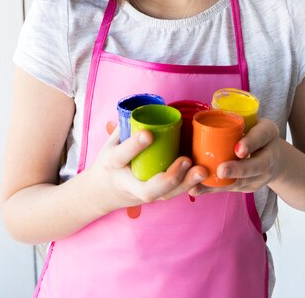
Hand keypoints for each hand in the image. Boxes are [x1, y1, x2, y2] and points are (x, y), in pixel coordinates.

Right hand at [87, 122, 207, 212]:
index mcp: (113, 165)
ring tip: (202, 170)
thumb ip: (127, 126)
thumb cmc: (109, 162)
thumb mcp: (110, 142)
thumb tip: (146, 105)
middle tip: (186, 160)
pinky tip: (203, 176)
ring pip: (165, 195)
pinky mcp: (154, 198)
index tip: (148, 134)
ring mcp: (142, 195)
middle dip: (169, 177)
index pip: (122, 156)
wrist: (102, 193)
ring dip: (185, 183)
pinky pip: (172, 194)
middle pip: (149, 189)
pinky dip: (189, 186)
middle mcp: (128, 184)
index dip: (134, 146)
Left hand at [188, 118, 284, 195]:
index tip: (238, 150)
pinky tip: (196, 189)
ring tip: (199, 184)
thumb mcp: (253, 121)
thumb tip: (208, 113)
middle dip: (237, 170)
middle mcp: (268, 158)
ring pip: (240, 182)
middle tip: (221, 171)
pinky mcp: (247, 187)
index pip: (261, 136)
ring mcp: (259, 177)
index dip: (250, 143)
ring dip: (219, 184)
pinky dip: (212, 189)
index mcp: (268, 134)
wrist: (274, 157)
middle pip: (255, 166)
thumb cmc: (256, 134)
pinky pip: (230, 188)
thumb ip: (237, 119)